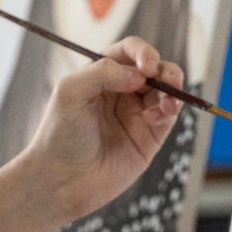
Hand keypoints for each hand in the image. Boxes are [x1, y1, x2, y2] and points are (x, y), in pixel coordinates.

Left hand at [23, 36, 182, 224]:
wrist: (63, 180)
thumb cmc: (59, 133)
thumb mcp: (70, 92)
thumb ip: (102, 73)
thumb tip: (140, 74)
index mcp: (101, 74)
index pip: (128, 51)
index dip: (142, 52)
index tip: (145, 66)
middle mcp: (122, 89)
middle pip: (154, 66)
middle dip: (163, 68)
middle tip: (161, 77)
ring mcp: (138, 111)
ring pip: (167, 88)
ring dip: (172, 87)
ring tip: (167, 100)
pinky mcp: (151, 135)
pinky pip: (169, 114)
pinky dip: (170, 108)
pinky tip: (157, 115)